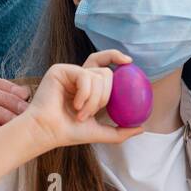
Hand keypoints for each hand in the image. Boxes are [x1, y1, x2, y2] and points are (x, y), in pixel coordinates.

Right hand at [25, 52, 143, 148]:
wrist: (48, 133)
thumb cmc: (69, 132)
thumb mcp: (100, 131)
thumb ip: (121, 130)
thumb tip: (142, 128)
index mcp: (89, 86)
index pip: (105, 65)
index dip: (116, 58)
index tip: (129, 62)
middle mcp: (80, 77)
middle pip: (106, 72)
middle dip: (105, 96)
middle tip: (92, 113)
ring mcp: (70, 72)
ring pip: (98, 76)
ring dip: (93, 101)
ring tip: (80, 114)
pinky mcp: (60, 70)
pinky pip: (85, 76)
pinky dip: (84, 94)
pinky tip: (75, 105)